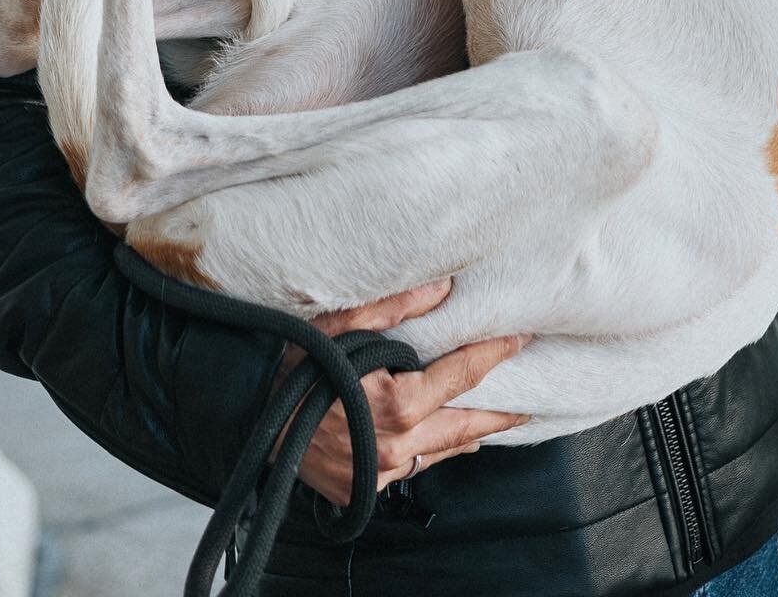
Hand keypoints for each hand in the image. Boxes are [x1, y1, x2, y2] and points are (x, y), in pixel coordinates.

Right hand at [272, 278, 532, 504]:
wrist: (247, 418)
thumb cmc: (291, 363)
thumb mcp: (339, 323)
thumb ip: (396, 306)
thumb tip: (445, 286)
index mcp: (398, 403)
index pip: (464, 374)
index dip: (495, 352)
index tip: (520, 337)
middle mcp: (398, 446)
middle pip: (468, 425)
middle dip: (500, 410)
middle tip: (530, 398)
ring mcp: (383, 473)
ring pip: (444, 451)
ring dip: (471, 432)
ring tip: (495, 417)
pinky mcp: (366, 490)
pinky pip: (415, 467)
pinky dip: (434, 449)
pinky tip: (445, 438)